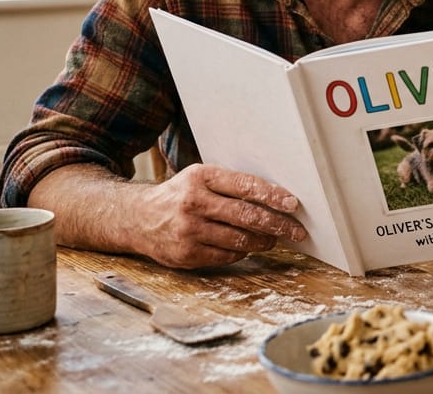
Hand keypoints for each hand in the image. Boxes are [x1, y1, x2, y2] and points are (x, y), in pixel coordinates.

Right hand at [29, 163, 306, 269]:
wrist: (136, 218)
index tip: (294, 205)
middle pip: (247, 216)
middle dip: (278, 225)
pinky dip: (241, 252)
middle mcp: (193, 202)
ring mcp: (188, 230)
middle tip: (297, 231)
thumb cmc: (179, 195)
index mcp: (200, 177)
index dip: (273, 196)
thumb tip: (276, 198)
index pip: (246, 186)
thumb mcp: (199, 178)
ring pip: (240, 240)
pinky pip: (226, 255)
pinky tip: (246, 246)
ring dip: (263, 241)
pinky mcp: (186, 254)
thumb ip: (230, 185)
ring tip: (274, 239)